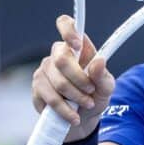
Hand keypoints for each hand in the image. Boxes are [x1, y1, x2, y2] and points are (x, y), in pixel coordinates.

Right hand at [32, 15, 114, 140]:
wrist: (82, 119)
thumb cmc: (94, 97)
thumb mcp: (106, 87)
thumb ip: (103, 75)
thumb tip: (99, 61)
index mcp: (77, 48)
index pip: (66, 24)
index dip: (68, 30)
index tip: (77, 45)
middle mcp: (58, 55)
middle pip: (63, 60)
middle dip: (80, 80)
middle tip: (91, 92)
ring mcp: (44, 71)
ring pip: (58, 82)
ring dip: (76, 97)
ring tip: (86, 104)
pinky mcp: (37, 88)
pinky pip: (50, 98)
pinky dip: (65, 109)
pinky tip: (73, 115)